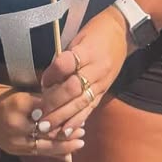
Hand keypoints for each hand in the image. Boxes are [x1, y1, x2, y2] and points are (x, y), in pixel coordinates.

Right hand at [0, 84, 83, 159]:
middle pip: (49, 131)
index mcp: (20, 104)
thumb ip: (42, 99)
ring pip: (45, 146)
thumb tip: (66, 102)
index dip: (65, 109)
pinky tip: (66, 154)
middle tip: (83, 131)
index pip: (49, 108)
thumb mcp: (22, 91)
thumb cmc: (2, 95)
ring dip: (64, 145)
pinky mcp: (14, 149)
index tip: (79, 109)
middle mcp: (18, 124)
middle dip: (68, 132)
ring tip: (79, 143)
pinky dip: (53, 153)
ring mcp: (15, 140)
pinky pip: (37, 153)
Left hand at [36, 7, 131, 132]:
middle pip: (73, 88)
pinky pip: (91, 107)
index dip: (51, 75)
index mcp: (88, 51)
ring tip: (48, 127)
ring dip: (63, 117)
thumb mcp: (79, 37)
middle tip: (38, 115)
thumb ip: (65, 57)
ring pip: (81, 102)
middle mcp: (96, 68)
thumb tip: (48, 77)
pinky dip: (78, 120)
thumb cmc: (96, 31)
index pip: (66, 64)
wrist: (123, 31)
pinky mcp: (105, 90)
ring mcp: (102, 82)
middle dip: (54, 103)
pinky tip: (66, 131)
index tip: (41, 82)